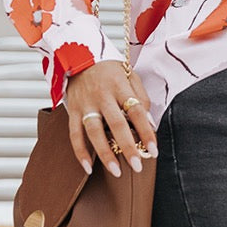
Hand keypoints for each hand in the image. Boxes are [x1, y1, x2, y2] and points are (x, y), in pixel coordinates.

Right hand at [65, 62, 156, 178]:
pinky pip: (74, 134)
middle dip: (128, 147)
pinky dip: (80, 152)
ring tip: (116, 171)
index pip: (137, 111)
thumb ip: (141, 97)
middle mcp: (102, 95)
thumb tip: (150, 123)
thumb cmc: (109, 69)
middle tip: (137, 166)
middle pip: (116, 124)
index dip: (146, 131)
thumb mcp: (130, 75)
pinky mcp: (72, 110)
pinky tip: (88, 168)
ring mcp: (85, 104)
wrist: (78, 55)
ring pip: (94, 132)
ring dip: (105, 153)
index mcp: (120, 86)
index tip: (154, 150)